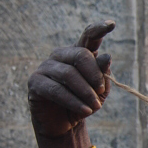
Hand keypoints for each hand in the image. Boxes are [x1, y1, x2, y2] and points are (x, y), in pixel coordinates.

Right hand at [28, 21, 113, 147]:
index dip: (98, 29)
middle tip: (101, 92)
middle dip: (95, 76)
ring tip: (95, 107)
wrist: (65, 123)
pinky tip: (85, 111)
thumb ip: (102, 74)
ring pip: (69, 74)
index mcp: (79, 53)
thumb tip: (105, 56)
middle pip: (81, 55)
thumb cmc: (84, 102)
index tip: (112, 24)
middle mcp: (61, 55)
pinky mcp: (35, 82)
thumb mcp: (99, 90)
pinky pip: (57, 90)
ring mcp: (46, 67)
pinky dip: (74, 101)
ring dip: (86, 92)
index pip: (88, 36)